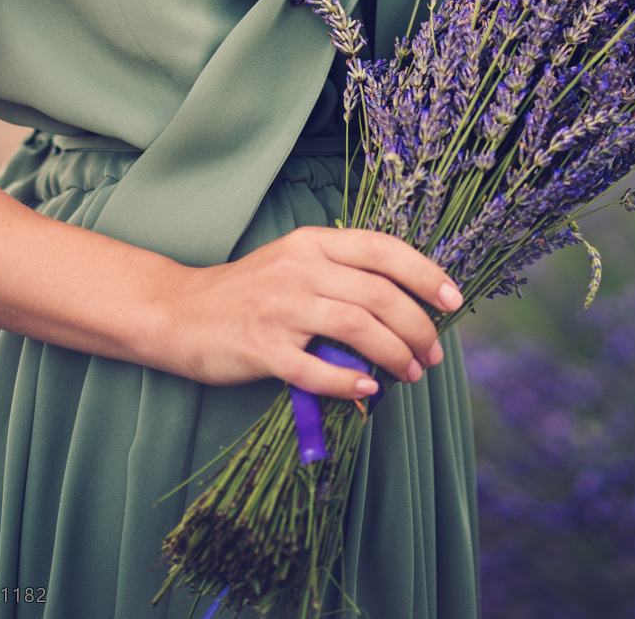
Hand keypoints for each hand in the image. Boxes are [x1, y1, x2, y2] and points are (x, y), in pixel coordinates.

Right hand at [162, 226, 461, 399]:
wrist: (180, 312)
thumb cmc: (248, 292)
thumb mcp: (295, 264)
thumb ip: (342, 274)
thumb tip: (407, 303)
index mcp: (312, 243)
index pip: (383, 250)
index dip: (425, 274)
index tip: (454, 299)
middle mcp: (299, 268)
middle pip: (378, 294)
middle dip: (418, 327)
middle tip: (432, 353)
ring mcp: (280, 308)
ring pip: (357, 328)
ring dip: (394, 355)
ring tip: (410, 373)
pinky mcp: (262, 348)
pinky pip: (317, 369)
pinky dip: (349, 383)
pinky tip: (368, 391)